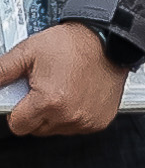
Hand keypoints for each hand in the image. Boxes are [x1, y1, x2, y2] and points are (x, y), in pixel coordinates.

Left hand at [0, 23, 128, 135]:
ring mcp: (86, 120)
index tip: (26, 96)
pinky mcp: (99, 121)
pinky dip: (74, 114)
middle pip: (36, 128)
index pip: (17, 125)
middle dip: (36, 111)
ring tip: (64, 88)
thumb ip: (1, 71)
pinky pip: (77, 126)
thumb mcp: (29, 51)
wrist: (110, 38)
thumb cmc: (74, 43)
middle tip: (45, 88)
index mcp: (49, 101)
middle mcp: (69, 115)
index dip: (18, 109)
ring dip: (55, 114)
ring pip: (56, 129)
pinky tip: (78, 95)